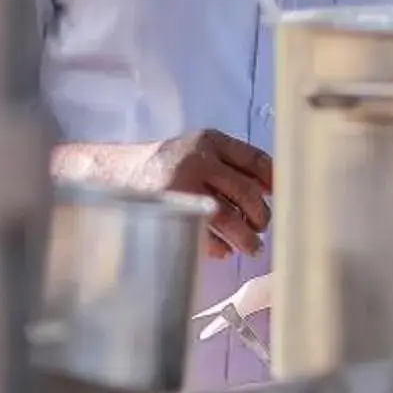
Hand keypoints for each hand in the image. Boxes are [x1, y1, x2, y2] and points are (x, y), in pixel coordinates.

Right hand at [138, 130, 271, 256]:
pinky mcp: (169, 215)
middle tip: (261, 227)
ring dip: (246, 238)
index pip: (255, 160)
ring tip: (251, 247)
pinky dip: (219, 247)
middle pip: (246, 192)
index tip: (280, 196)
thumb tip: (272, 189)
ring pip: (229, 218)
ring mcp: (182, 189)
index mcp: (208, 142)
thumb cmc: (163, 166)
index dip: (274, 181)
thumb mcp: (196, 150)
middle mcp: (197, 161)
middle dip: (260, 216)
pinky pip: (205, 236)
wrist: (113, 173)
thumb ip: (230, 163)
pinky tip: (223, 250)